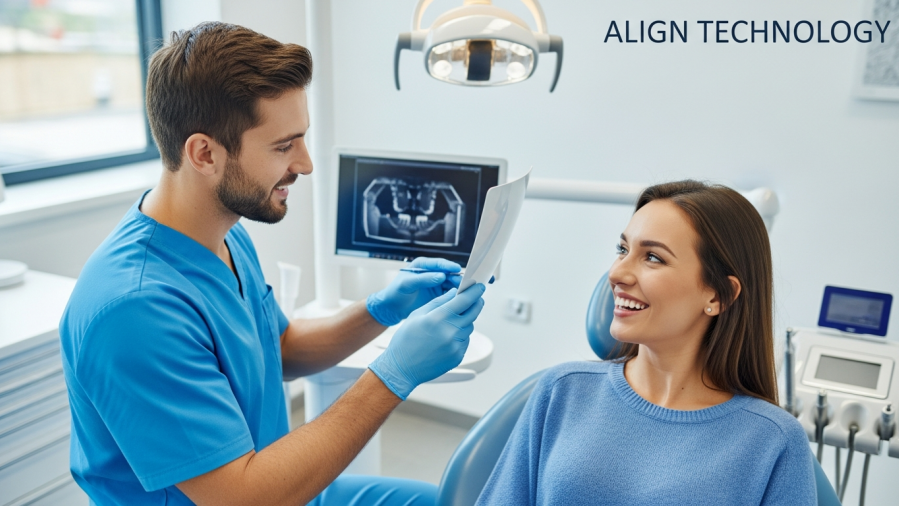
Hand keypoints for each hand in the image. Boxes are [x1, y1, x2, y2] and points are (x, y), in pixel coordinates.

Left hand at [366, 257, 461, 326]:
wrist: (391, 308)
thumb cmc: (395, 293)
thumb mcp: (407, 284)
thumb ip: (423, 279)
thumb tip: (441, 276)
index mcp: (422, 265)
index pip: (438, 264)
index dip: (448, 266)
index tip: (457, 269)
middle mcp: (431, 273)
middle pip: (448, 273)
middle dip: (457, 278)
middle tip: (465, 283)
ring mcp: (435, 284)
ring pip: (451, 284)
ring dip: (458, 287)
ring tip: (466, 292)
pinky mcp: (438, 295)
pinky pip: (450, 294)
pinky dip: (456, 296)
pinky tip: (462, 300)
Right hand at [368, 284, 485, 399]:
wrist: (402, 368)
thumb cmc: (405, 341)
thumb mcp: (417, 315)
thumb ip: (438, 301)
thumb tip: (453, 292)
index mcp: (438, 318)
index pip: (464, 300)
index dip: (474, 291)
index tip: (479, 286)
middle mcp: (450, 331)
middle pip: (473, 312)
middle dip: (477, 302)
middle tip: (476, 298)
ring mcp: (456, 345)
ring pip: (470, 326)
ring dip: (466, 319)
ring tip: (452, 320)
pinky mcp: (458, 356)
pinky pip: (465, 340)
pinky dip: (461, 334)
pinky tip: (447, 336)